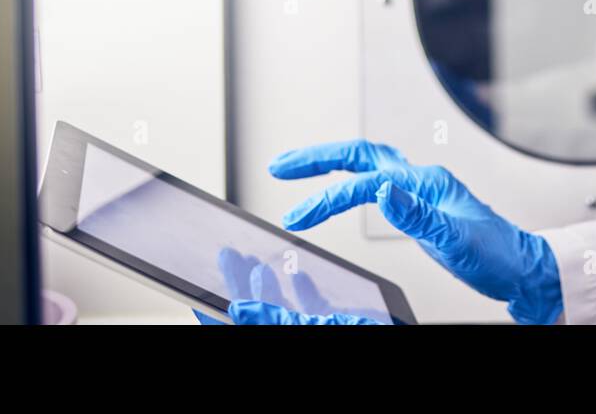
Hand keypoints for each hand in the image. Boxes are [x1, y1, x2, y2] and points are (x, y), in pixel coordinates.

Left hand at [193, 247, 384, 324]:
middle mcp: (289, 337)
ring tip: (260, 262)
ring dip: (271, 284)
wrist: (397, 335)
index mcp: (277, 340)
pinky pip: (311, 313)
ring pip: (281, 312)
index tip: (199, 279)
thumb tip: (238, 308)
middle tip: (229, 255)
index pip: (232, 323)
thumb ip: (275, 319)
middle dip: (240, 282)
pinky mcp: (332, 329)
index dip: (211, 304)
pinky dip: (305, 292)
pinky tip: (301, 276)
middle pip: (254, 312)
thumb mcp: (316, 327)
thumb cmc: (367, 334)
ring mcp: (310, 334)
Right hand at [269, 139, 562, 323]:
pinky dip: (348, 182)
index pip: (366, 182)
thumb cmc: (497, 255)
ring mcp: (420, 191)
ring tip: (296, 170)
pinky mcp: (420, 206)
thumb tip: (382, 190)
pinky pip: (374, 183)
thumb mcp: (455, 239)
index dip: (329, 198)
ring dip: (329, 164)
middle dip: (317, 158)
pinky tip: (337, 192)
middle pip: (360, 154)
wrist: (523, 268)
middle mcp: (420, 180)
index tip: (300, 215)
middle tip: (281, 166)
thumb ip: (417, 214)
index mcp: (427, 183)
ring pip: (366, 164)